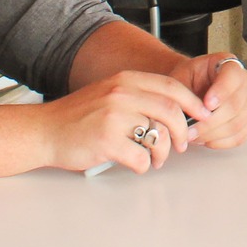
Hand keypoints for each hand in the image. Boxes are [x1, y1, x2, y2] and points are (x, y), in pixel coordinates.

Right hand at [44, 70, 210, 174]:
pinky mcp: (106, 141)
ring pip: (158, 135)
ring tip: (155, 159)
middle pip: (170, 110)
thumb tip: (173, 113)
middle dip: (182, 132)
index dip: (192, 102)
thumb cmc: (76, 118)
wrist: (43, 131)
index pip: (171, 86)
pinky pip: (140, 157)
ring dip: (162, 152)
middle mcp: (121, 94)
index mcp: (125, 80)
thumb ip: (138, 98)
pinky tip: (133, 164)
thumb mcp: (109, 94)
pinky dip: (142, 165)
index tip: (202, 115)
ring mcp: (114, 117)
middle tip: (182, 145)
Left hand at [169, 53, 246, 149]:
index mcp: (229, 65)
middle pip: (236, 105)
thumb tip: (186, 112)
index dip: (221, 92)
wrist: (191, 87)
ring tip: (192, 136)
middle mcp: (244, 83)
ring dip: (212, 134)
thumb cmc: (187, 80)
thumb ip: (183, 91)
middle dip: (211, 121)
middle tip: (190, 129)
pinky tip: (204, 139)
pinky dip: (220, 142)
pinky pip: (239, 137)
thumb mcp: (180, 77)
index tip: (207, 104)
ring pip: (237, 124)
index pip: (233, 77)